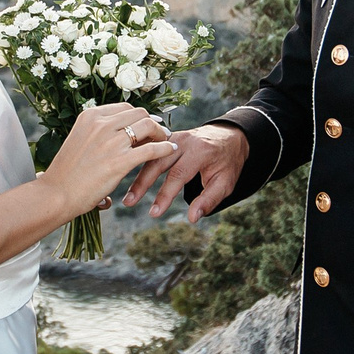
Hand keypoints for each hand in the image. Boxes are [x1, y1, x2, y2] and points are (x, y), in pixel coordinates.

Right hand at [42, 104, 176, 220]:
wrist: (56, 194)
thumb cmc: (66, 173)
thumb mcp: (80, 140)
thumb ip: (100, 133)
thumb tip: (122, 134)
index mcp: (90, 116)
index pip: (124, 108)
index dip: (139, 116)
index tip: (147, 125)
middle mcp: (101, 124)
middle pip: (139, 113)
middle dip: (152, 122)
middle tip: (160, 132)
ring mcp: (111, 142)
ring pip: (148, 126)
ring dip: (161, 132)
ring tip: (166, 140)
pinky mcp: (120, 162)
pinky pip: (152, 149)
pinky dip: (165, 148)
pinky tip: (170, 150)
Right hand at [122, 122, 249, 220]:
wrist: (230, 137)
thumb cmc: (227, 163)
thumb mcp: (226, 182)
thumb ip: (209, 199)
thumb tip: (192, 218)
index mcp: (201, 151)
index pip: (179, 174)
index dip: (165, 195)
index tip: (154, 213)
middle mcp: (185, 140)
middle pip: (158, 162)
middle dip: (142, 184)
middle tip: (129, 202)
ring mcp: (174, 136)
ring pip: (151, 155)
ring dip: (137, 176)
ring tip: (127, 196)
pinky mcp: (167, 136)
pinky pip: (150, 148)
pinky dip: (137, 161)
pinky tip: (124, 173)